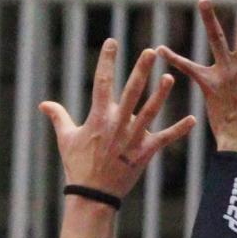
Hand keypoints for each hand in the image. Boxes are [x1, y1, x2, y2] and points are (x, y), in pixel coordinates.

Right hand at [41, 40, 194, 199]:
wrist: (93, 195)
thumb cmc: (78, 165)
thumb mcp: (66, 139)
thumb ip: (58, 117)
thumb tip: (44, 104)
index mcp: (98, 117)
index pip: (102, 83)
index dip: (106, 61)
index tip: (112, 42)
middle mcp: (117, 124)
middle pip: (131, 92)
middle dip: (141, 71)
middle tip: (151, 52)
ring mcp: (133, 138)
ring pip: (150, 112)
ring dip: (160, 95)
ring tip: (170, 77)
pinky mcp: (145, 152)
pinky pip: (165, 139)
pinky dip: (179, 130)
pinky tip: (192, 119)